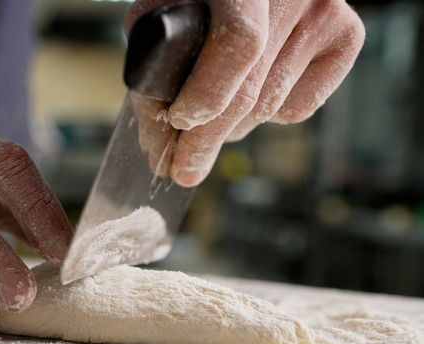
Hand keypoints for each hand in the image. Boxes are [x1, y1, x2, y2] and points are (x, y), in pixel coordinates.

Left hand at [127, 0, 364, 186]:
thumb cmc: (194, 1)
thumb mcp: (160, 17)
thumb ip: (156, 71)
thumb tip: (159, 144)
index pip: (239, 42)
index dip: (208, 92)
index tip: (179, 123)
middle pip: (253, 91)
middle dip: (206, 139)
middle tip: (181, 168)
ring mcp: (326, 13)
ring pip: (269, 108)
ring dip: (230, 128)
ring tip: (208, 122)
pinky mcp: (346, 37)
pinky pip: (298, 108)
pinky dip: (266, 115)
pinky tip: (250, 90)